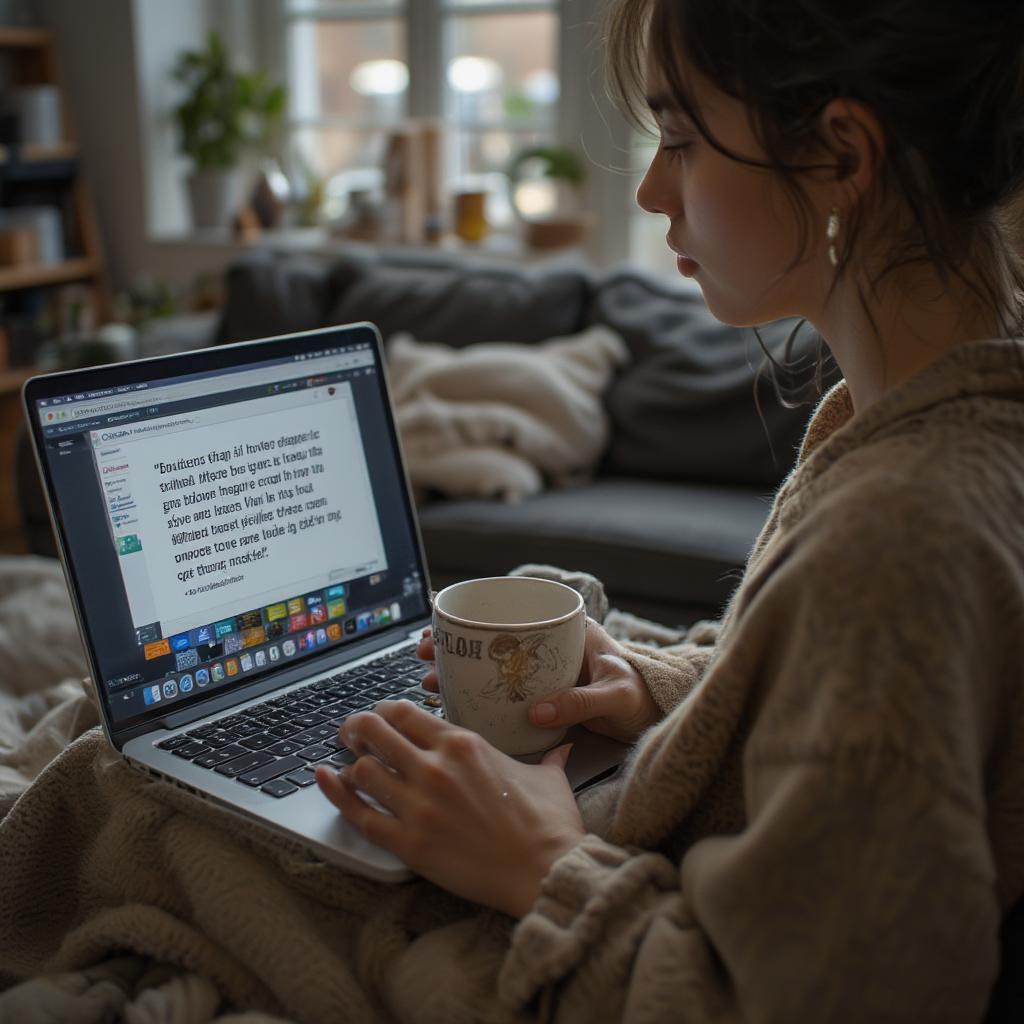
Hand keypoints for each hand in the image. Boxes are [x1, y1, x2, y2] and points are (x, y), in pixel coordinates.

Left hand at [315, 699, 584, 917]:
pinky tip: (325, 782)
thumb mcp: (550, 779)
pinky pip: (359, 815)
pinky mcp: (409, 844)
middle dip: (357, 729)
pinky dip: (336, 796)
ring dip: (350, 766)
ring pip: (361, 771)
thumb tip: (562, 749)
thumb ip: (548, 758)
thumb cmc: (548, 826)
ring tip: (347, 767)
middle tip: (353, 736)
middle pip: (374, 731)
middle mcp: (435, 768)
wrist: (545, 872)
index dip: (385, 712)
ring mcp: (419, 806)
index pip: (404, 712)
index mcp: (463, 744)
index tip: (381, 718)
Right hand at [416, 621, 660, 743]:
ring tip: (430, 681)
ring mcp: (540, 667)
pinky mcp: (538, 692)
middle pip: (491, 633)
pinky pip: (501, 686)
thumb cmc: (641, 696)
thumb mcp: (614, 695)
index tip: (444, 622)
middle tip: (423, 652)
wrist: (653, 717)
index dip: (475, 611)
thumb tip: (539, 710)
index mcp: (567, 627)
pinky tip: (453, 702)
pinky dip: (475, 692)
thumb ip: (581, 701)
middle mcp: (548, 643)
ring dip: (458, 669)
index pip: (515, 607)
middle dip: (454, 642)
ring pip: (490, 660)